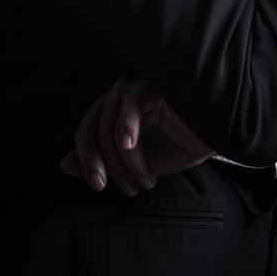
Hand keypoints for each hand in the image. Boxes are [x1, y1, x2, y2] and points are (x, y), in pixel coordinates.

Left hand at [60, 78, 214, 196]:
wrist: (212, 138)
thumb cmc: (176, 146)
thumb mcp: (133, 165)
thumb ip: (101, 163)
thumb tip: (63, 164)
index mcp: (112, 112)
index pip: (85, 131)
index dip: (86, 160)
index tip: (99, 186)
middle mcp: (120, 98)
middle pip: (92, 129)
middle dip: (99, 163)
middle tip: (117, 187)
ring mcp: (136, 90)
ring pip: (111, 126)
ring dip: (126, 161)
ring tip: (146, 178)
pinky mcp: (153, 88)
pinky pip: (131, 107)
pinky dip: (127, 129)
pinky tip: (131, 146)